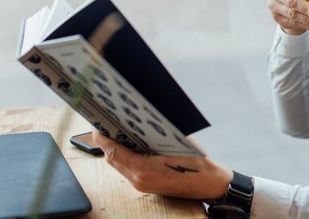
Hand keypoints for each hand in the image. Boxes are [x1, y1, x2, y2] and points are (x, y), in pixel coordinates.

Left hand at [92, 131, 231, 199]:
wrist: (210, 185)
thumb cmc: (196, 165)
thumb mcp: (176, 142)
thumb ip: (152, 135)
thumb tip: (135, 122)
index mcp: (142, 169)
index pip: (112, 150)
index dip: (102, 136)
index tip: (98, 123)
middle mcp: (138, 180)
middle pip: (112, 159)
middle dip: (107, 142)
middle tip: (107, 124)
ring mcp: (142, 185)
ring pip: (119, 165)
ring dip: (116, 149)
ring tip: (118, 132)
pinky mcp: (147, 186)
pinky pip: (129, 170)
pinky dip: (126, 156)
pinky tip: (133, 145)